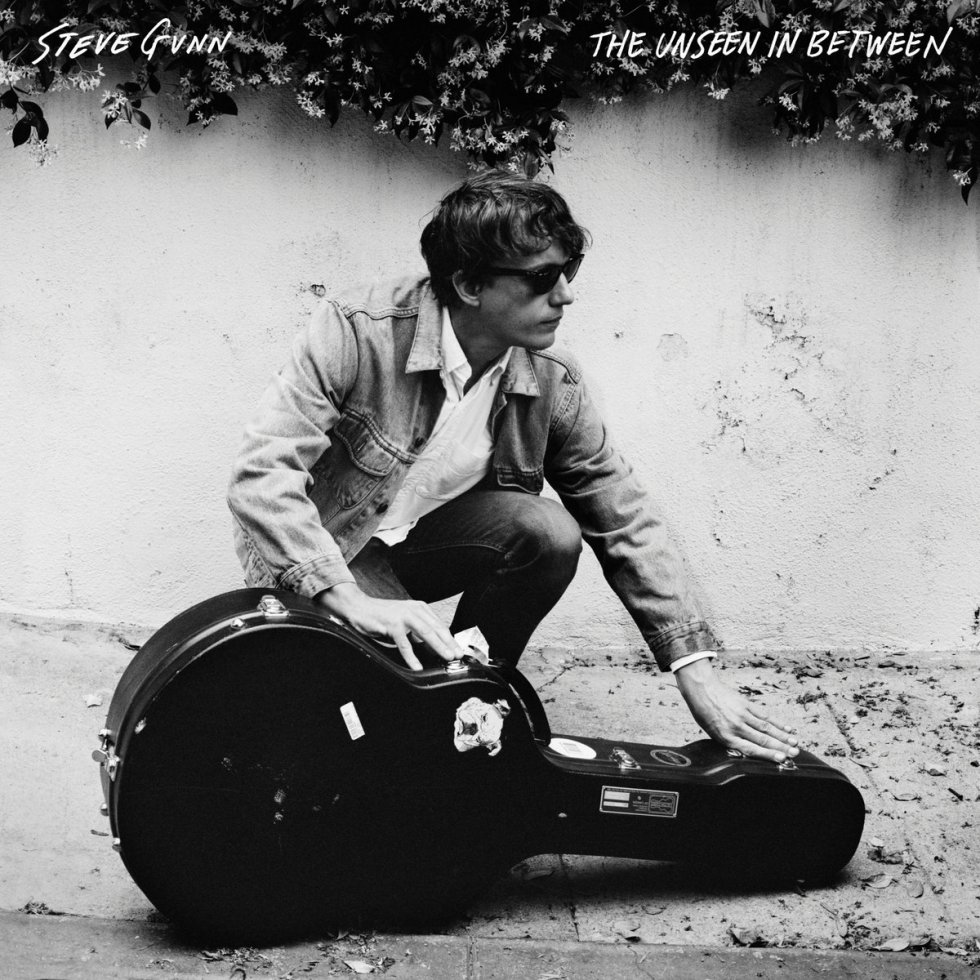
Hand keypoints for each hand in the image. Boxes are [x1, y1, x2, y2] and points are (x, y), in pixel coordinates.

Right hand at [316, 582, 465, 670]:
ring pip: (426, 633)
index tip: (459, 651)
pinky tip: (417, 666)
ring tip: (446, 658)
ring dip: (438, 647)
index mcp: (420, 608)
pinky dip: (411, 656)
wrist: (359, 607)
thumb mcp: (405, 622)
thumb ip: (418, 632)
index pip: (439, 625)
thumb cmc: (381, 617)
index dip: (450, 639)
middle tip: (458, 656)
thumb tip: (434, 647)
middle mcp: (414, 609)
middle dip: (449, 644)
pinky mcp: (392, 624)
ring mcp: (403, 616)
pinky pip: (404, 643)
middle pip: (437, 629)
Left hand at [674, 657, 798, 763]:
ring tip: (795, 743)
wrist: (700, 689)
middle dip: (781, 747)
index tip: (782, 759)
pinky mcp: (746, 704)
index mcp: (725, 736)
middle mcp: (735, 726)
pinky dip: (777, 722)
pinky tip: (787, 728)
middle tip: (796, 753)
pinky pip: (764, 715)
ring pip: (766, 727)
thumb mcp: (712, 732)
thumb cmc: (704, 712)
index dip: (767, 754)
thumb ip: (730, 740)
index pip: (750, 749)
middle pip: (762, 739)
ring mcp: (742, 714)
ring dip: (783, 736)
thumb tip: (748, 750)